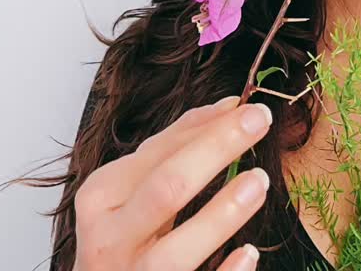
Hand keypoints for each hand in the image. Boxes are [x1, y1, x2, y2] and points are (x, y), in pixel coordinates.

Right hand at [72, 96, 270, 270]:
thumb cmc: (118, 234)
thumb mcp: (131, 186)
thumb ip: (173, 146)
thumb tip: (226, 108)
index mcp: (101, 197)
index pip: (159, 154)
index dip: (208, 129)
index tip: (250, 107)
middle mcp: (110, 239)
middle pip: (166, 189)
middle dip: (215, 150)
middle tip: (259, 121)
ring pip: (177, 251)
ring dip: (221, 215)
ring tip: (259, 181)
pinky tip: (249, 252)